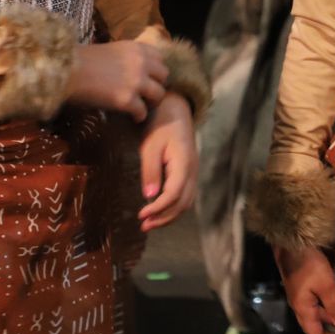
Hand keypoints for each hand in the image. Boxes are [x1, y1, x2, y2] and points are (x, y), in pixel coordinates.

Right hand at [67, 41, 167, 120]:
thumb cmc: (81, 60)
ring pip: (158, 95)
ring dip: (151, 102)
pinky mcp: (127, 99)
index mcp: (137, 48)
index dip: (155, 70)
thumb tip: (131, 69)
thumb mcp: (111, 51)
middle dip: (157, 85)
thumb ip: (126, 58)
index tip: (149, 78)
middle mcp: (142, 62)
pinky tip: (134, 118)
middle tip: (148, 94)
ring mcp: (136, 81)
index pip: (160, 58)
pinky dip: (139, 116)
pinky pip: (143, 111)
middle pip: (164, 76)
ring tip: (142, 107)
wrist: (66, 71)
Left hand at [138, 94, 196, 230]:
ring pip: (186, 201)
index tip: (141, 215)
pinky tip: (159, 210)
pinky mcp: (189, 172)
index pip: (174, 195)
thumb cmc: (160, 124)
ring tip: (150, 223)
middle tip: (143, 226)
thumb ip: (151, 171)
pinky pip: (185, 195)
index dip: (158, 209)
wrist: (175, 108)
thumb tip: (149, 197)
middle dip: (164, 218)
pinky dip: (173, 207)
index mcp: (184, 163)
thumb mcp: (150, 145)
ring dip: (169, 215)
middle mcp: (192, 170)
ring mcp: (193, 171)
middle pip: (183, 203)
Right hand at [278, 246, 334, 333]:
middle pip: (311, 325)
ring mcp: (299, 295)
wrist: (292, 245)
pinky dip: (321, 310)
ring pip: (312, 314)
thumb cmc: (309, 265)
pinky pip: (311, 305)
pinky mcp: (301, 286)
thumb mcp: (326, 285)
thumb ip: (334, 306)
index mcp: (303, 308)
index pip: (313, 332)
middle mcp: (299, 305)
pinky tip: (328, 306)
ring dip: (323, 322)